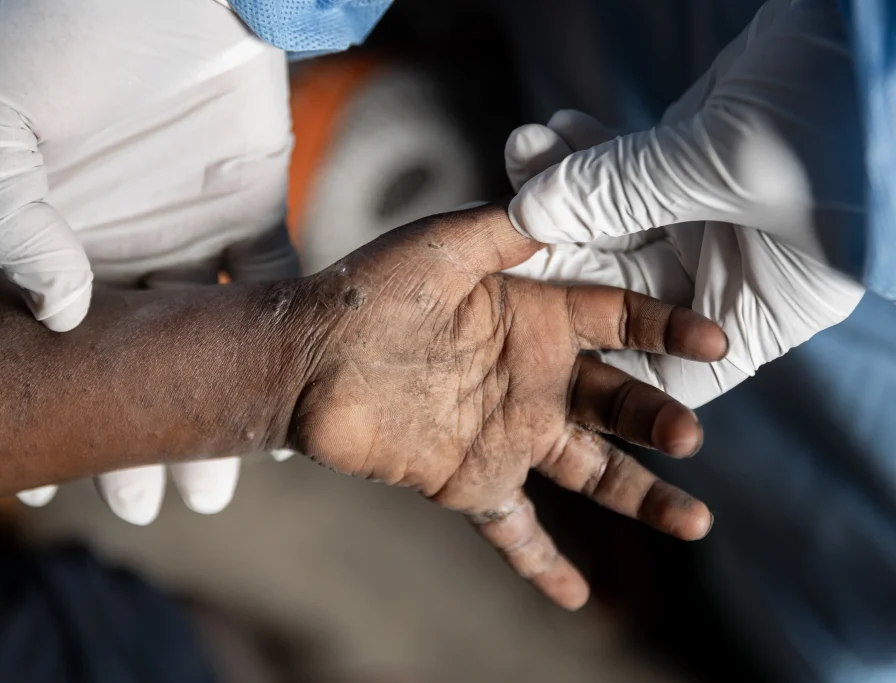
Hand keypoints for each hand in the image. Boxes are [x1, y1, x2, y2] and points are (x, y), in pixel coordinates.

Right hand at [0, 0, 295, 522]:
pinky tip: (285, 394)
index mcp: (48, 235)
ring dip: (215, 404)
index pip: (36, 342)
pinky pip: (270, 281)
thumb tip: (63, 314)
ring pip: (202, 339)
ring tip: (222, 479)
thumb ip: (6, 216)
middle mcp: (117, 245)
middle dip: (138, 435)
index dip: (45, 410)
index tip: (45, 488)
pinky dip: (279, 334)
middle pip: (130, 361)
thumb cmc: (52, 33)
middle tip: (151, 507)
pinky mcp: (248, 206)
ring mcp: (184, 231)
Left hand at [289, 202, 727, 608]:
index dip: (668, 329)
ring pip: (590, 472)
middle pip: (617, 402)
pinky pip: (512, 529)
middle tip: (686, 433)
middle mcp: (533, 379)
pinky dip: (541, 562)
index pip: (619, 321)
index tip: (714, 342)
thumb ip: (507, 227)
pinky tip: (576, 597)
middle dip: (657, 418)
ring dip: (641, 497)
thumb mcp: (445, 242)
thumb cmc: (368, 289)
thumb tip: (570, 198)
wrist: (304, 355)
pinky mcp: (468, 480)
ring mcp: (506, 434)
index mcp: (535, 319)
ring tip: (694, 523)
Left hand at [503, 0, 864, 406]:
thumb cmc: (843, 114)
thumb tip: (527, 211)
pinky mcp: (697, 162)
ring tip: (520, 146)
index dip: (597, 357)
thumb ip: (620, 191)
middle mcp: (733, 271)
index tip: (527, 333)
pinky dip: (592, 149)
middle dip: (561, 244)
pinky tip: (556, 127)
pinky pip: (628, 169)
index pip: (667, 366)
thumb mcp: (723, 164)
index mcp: (759, 307)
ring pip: (616, 217)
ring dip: (565, 184)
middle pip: (622, 283)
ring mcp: (711, 216)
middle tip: (505, 213)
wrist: (885, 23)